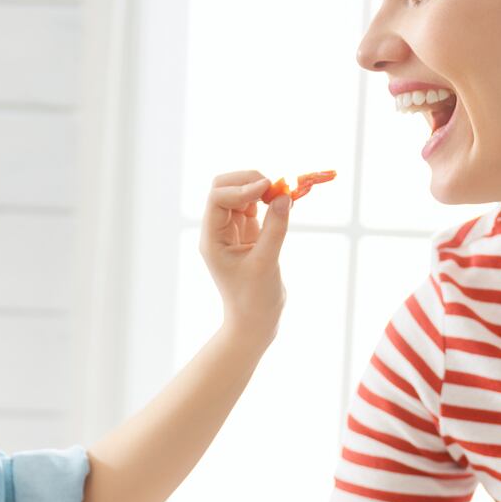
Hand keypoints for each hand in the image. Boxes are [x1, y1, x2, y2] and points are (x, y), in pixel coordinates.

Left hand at [199, 172, 288, 341]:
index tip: (268, 189)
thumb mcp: (266, 263)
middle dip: (250, 181)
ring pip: (243, 193)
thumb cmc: (254, 299)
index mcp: (212, 238)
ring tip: (287, 190)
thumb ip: (275, 229)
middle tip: (277, 187)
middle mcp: (218, 230)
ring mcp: (233, 230)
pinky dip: (272, 198)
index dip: (242, 188)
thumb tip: (284, 196)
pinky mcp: (249, 232)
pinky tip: (288, 199)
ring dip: (264, 187)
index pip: (218, 198)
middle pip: (226, 187)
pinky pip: (258, 205)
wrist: (256, 320)